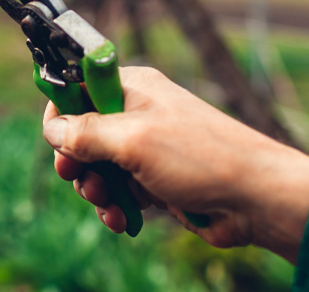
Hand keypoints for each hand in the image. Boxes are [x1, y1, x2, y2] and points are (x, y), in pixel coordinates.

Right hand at [42, 66, 308, 263]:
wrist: (255, 198)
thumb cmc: (201, 157)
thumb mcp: (132, 141)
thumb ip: (86, 134)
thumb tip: (52, 130)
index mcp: (132, 88)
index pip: (78, 89)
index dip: (61, 115)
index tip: (56, 143)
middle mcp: (137, 113)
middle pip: (82, 133)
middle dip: (76, 161)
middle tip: (76, 178)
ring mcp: (147, 147)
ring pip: (98, 167)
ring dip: (96, 189)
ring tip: (108, 203)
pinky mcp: (156, 179)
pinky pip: (119, 190)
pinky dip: (116, 205)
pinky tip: (122, 220)